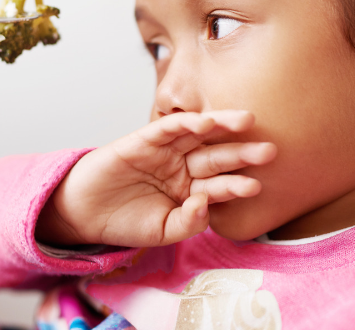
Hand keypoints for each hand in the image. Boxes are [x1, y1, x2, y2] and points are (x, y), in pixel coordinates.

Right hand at [36, 111, 276, 247]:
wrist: (85, 213)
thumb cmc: (126, 221)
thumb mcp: (162, 232)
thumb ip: (188, 222)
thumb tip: (206, 204)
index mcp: (191, 189)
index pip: (220, 185)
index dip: (237, 185)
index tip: (256, 186)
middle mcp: (183, 166)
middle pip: (218, 156)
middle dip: (243, 153)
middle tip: (270, 150)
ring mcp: (166, 151)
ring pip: (199, 135)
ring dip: (223, 127)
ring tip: (247, 122)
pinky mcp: (144, 139)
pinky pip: (168, 128)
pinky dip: (186, 123)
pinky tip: (206, 122)